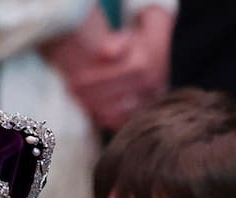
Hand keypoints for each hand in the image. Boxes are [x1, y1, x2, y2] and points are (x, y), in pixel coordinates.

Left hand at [62, 6, 174, 130]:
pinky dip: (113, 121)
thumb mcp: (127, 38)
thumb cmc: (139, 44)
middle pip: (110, 97)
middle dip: (88, 98)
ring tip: (82, 106)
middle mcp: (146, 82)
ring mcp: (151, 97)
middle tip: (72, 97)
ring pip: (119, 112)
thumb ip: (114, 44)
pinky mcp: (151, 107)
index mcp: (138, 64)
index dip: (87, 82)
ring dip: (97, 111)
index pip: (106, 78)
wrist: (165, 51)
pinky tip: (99, 117)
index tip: (70, 84)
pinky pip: (129, 120)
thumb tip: (103, 53)